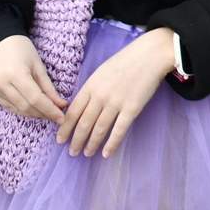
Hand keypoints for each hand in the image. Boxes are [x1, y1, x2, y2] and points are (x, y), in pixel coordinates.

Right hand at [0, 35, 67, 122]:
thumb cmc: (21, 49)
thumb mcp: (38, 65)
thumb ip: (48, 87)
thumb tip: (61, 105)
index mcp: (15, 73)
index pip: (35, 98)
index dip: (50, 110)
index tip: (62, 118)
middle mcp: (1, 84)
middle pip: (26, 107)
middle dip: (43, 114)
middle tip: (57, 116)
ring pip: (17, 110)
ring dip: (34, 114)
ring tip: (48, 113)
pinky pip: (9, 107)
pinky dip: (23, 110)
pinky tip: (34, 109)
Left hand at [57, 26, 175, 157]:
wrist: (149, 55)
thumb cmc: (125, 61)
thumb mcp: (101, 72)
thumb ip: (91, 89)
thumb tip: (81, 107)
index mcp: (91, 85)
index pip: (73, 111)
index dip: (65, 128)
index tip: (60, 139)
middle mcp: (100, 96)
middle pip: (84, 123)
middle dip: (76, 140)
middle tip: (72, 152)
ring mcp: (116, 103)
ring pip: (99, 129)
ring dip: (91, 144)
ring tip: (86, 154)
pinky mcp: (131, 108)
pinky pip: (119, 130)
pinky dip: (112, 144)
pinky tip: (106, 154)